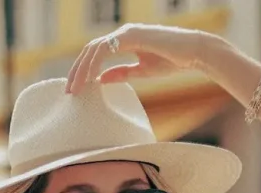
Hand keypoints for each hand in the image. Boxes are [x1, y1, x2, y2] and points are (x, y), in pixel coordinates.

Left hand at [65, 24, 213, 93]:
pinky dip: (95, 64)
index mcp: (124, 40)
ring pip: (94, 49)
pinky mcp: (131, 36)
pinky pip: (106, 50)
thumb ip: (121, 73)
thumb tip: (101, 79)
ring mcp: (126, 32)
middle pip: (90, 50)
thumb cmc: (172, 60)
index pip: (96, 53)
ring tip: (75, 88)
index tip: (76, 89)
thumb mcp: (141, 71)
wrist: (192, 53)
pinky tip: (90, 79)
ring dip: (82, 69)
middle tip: (68, 91)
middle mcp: (123, 33)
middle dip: (77, 71)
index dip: (83, 70)